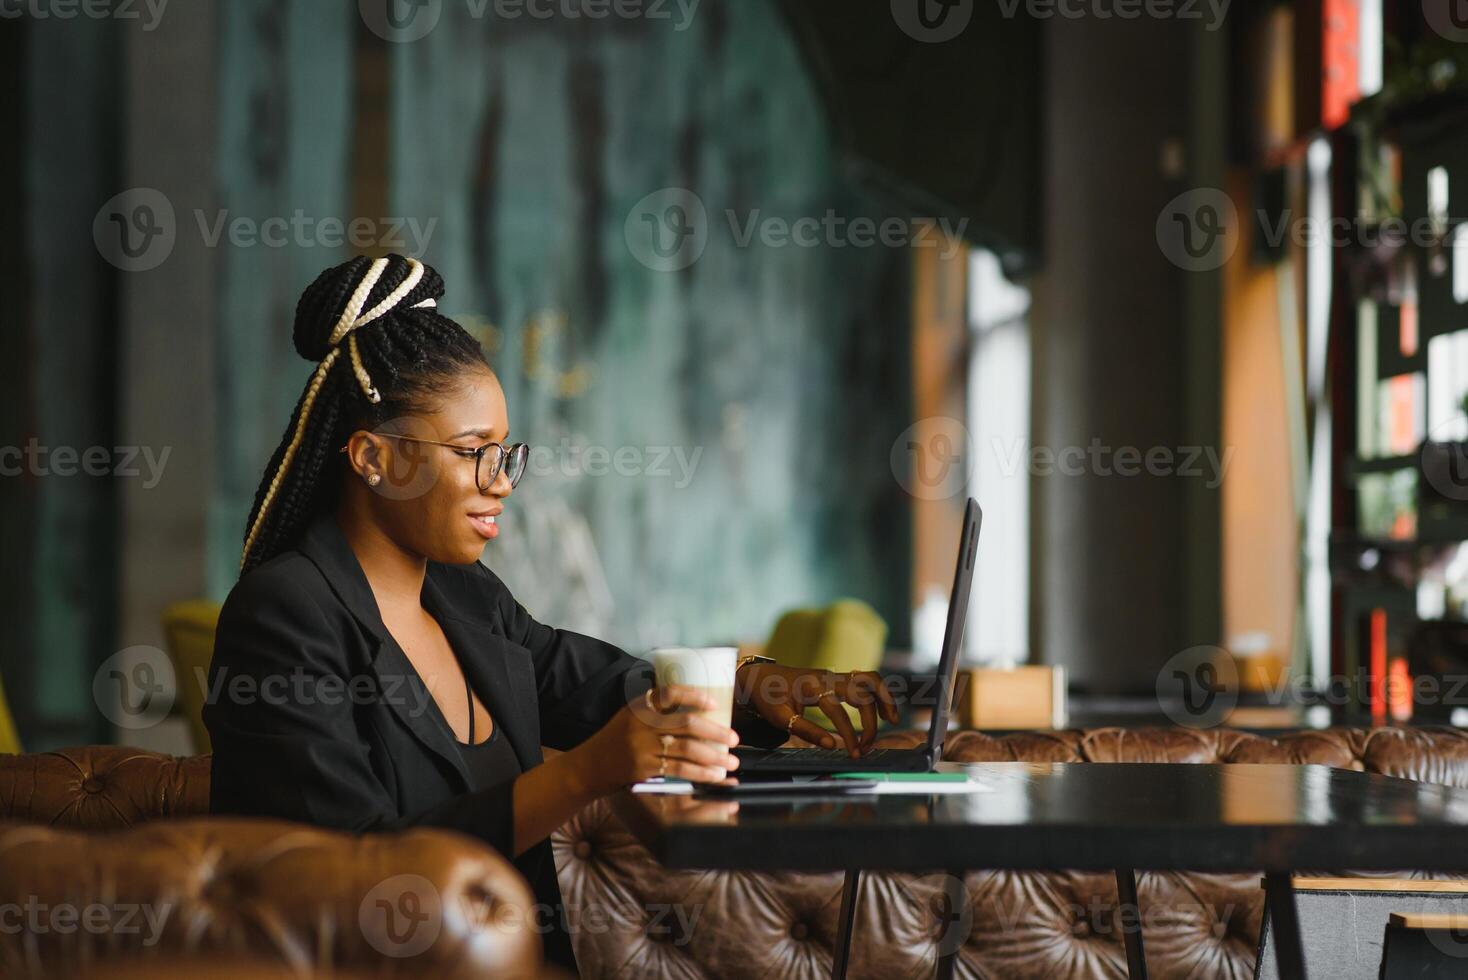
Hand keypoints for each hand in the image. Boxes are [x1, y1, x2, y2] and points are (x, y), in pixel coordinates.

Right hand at [572, 684, 741, 794]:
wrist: (589, 766)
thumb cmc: (616, 740)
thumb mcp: (631, 717)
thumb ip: (656, 712)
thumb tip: (696, 712)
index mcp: (639, 706)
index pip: (669, 693)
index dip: (693, 695)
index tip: (713, 702)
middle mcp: (641, 724)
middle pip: (686, 724)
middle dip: (715, 732)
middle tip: (734, 738)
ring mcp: (642, 747)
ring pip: (687, 749)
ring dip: (713, 757)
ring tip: (730, 762)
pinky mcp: (644, 768)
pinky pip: (679, 769)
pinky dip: (700, 773)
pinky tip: (714, 776)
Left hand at [736, 664, 899, 757]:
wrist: (761, 677)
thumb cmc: (768, 699)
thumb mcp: (779, 717)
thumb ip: (806, 731)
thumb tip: (831, 745)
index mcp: (812, 686)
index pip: (837, 710)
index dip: (847, 734)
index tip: (853, 753)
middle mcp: (828, 677)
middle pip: (861, 693)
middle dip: (870, 722)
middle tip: (867, 746)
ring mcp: (835, 675)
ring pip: (870, 679)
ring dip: (884, 698)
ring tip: (893, 720)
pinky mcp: (839, 678)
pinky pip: (866, 680)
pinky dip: (879, 693)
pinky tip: (885, 711)